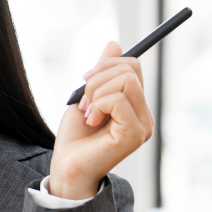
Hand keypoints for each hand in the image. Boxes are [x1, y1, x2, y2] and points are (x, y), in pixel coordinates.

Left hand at [49, 41, 153, 199]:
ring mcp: (143, 126)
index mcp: (136, 106)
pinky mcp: (134, 135)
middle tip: (84, 101)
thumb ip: (102, 74)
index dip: (106, 65)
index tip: (85, 79)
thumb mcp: (86, 97)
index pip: (133, 66)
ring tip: (88, 113)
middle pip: (130, 69)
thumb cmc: (75, 138)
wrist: (66, 168)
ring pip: (125, 82)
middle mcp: (145, 116)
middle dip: (97, 79)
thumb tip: (115, 44)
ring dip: (95, 93)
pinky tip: (91, 121)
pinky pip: (118, 100)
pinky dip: (98, 105)